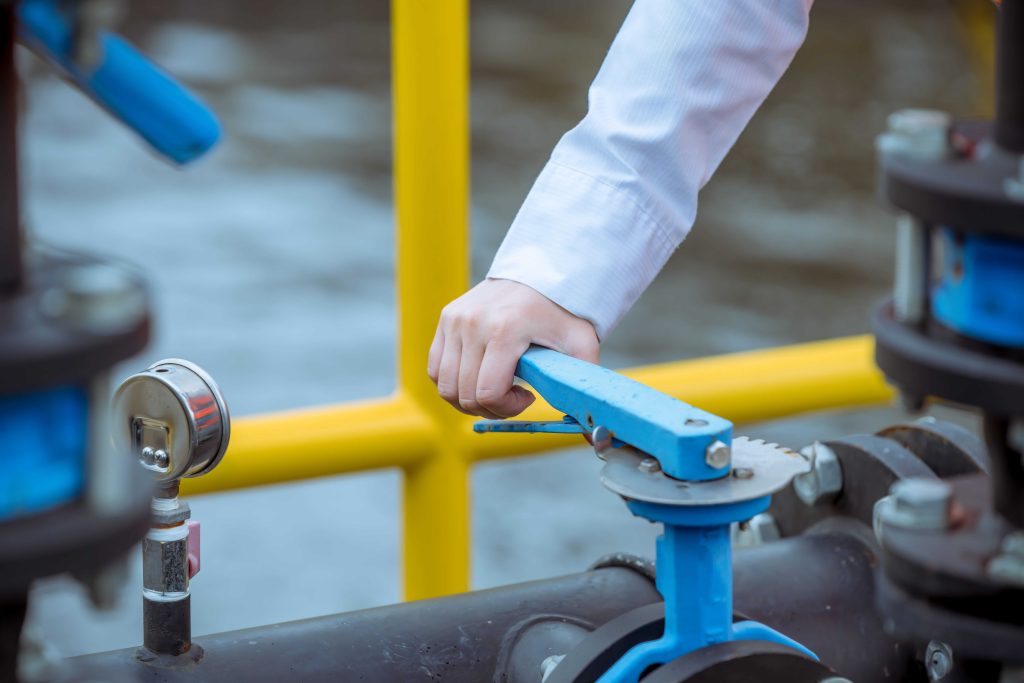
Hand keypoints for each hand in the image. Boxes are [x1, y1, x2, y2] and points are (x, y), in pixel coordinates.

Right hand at [428, 278, 598, 417]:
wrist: (542, 271)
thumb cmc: (563, 313)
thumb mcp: (581, 346)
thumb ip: (584, 388)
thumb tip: (595, 438)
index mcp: (505, 330)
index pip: (488, 392)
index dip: (506, 409)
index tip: (527, 397)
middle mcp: (473, 324)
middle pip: (464, 394)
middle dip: (489, 408)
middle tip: (513, 398)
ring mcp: (455, 320)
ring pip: (445, 385)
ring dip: (468, 399)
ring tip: (495, 388)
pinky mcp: (446, 319)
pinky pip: (435, 368)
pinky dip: (453, 382)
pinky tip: (479, 375)